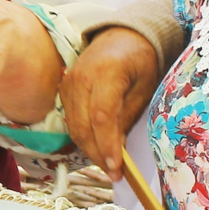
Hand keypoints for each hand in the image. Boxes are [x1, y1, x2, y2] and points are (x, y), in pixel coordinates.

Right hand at [62, 26, 164, 179]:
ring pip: (73, 126)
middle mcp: (81, 77)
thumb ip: (128, 117)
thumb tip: (117, 151)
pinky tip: (96, 147)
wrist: (122, 36)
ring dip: (89, 149)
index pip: (102, 116)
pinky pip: (70, 120)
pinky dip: (82, 137)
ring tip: (107, 165)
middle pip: (83, 126)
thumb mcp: (144, 87)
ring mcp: (69, 82)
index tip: (117, 167)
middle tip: (114, 173)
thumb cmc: (140, 60)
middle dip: (97, 154)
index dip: (107, 145)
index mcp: (106, 72)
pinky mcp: (64, 89)